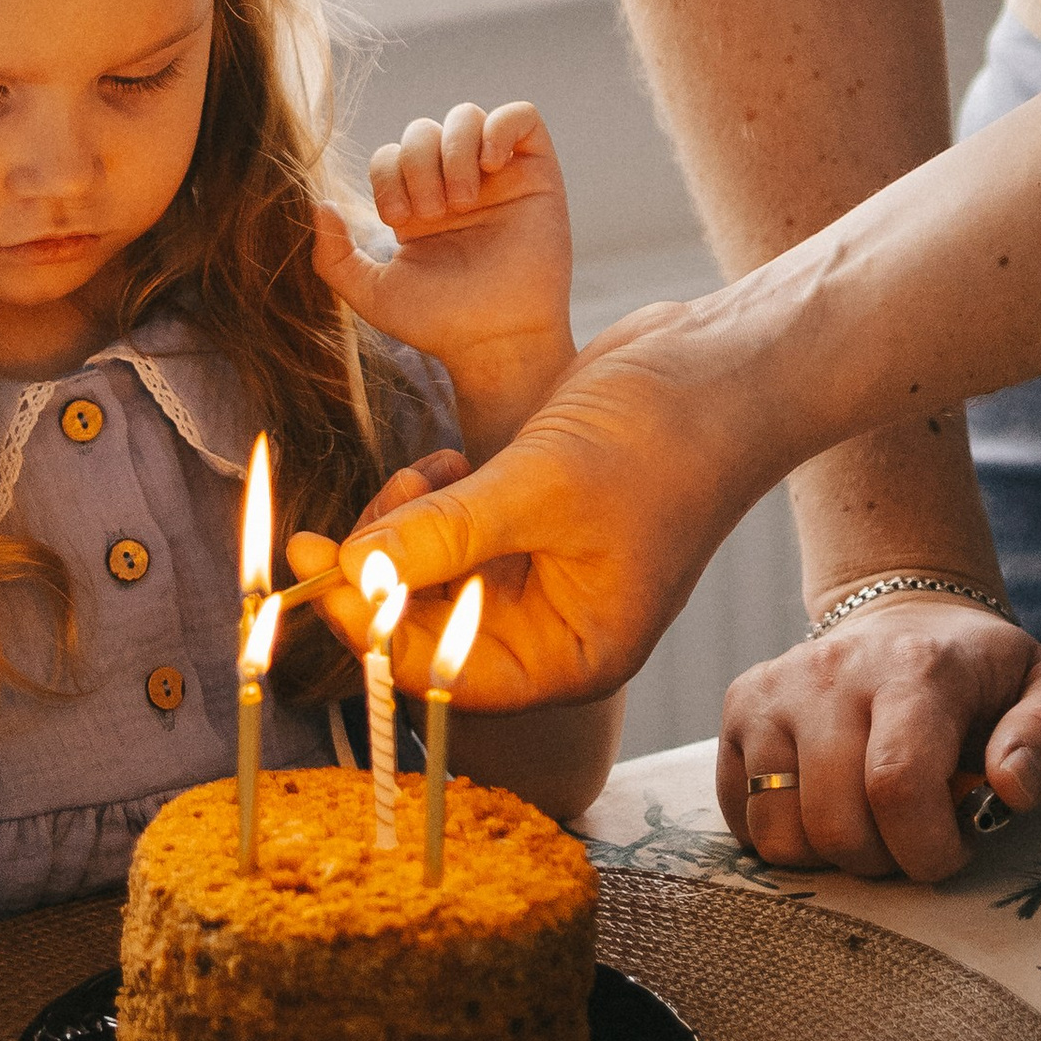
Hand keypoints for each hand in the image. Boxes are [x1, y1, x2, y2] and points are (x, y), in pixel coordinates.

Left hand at [289, 305, 725, 701]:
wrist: (723, 366)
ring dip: (403, 529)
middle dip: (378, 574)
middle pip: (423, 630)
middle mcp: (551, 627)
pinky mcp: (527, 520)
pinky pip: (448, 532)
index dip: (370, 628)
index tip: (317, 563)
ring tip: (427, 472)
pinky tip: (447, 463)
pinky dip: (429, 501)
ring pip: (427, 576)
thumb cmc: (662, 439)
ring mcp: (538, 572)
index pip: (441, 674)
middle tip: (343, 516)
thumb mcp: (543, 487)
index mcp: (569, 653)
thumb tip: (352, 571)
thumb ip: (445, 535)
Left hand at [313, 102, 573, 439]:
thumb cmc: (440, 322)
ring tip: (461, 200)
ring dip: (453, 151)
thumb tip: (320, 205)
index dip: (386, 175)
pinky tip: (489, 165)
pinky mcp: (537, 173)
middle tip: (432, 213)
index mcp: (418, 205)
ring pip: (467, 116)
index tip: (399, 221)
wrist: (496, 338)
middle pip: (423, 130)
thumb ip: (333, 257)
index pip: (391, 155)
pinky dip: (499, 128)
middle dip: (418, 165)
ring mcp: (498, 176)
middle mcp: (456, 184)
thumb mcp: (373, 293)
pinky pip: (521, 117)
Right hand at [718, 604, 1040, 884]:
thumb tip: (1009, 787)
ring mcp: (776, 688)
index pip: (897, 785)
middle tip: (911, 838)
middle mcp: (832, 671)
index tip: (953, 850)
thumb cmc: (982, 678)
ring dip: (829, 854)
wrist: (907, 616)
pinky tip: (825, 804)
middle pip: (835, 824)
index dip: (927, 849)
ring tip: (867, 822)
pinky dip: (784, 835)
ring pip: (778, 831)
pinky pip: (741, 817)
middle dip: (883, 862)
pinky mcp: (740, 706)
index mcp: (916, 669)